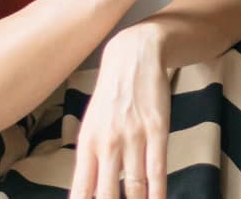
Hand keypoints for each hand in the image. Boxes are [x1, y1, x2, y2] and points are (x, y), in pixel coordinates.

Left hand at [71, 25, 171, 198]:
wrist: (133, 55)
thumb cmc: (112, 94)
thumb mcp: (92, 124)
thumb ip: (91, 157)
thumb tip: (87, 190)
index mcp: (87, 144)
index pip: (82, 190)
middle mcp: (107, 143)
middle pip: (107, 195)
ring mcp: (133, 137)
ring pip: (134, 187)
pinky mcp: (157, 131)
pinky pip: (157, 171)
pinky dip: (158, 194)